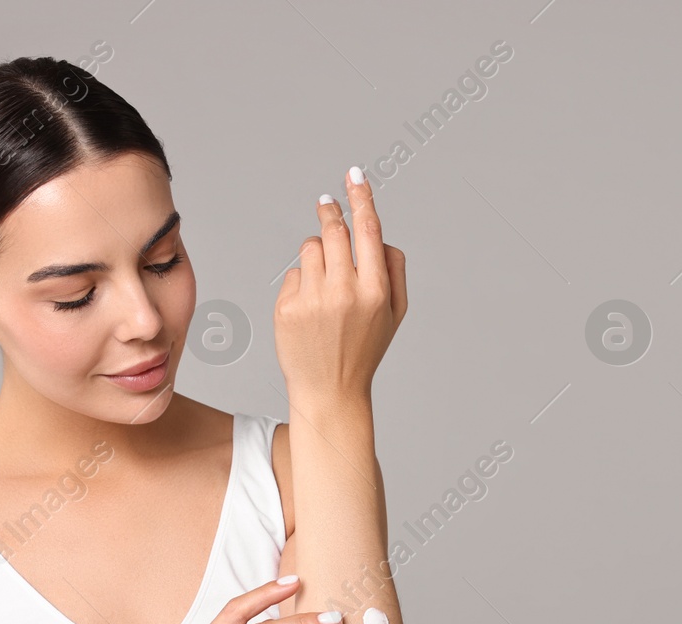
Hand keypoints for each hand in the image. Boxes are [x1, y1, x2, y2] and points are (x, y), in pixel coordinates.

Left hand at [274, 167, 408, 404]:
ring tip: (325, 283)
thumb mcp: (394, 314)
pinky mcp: (287, 308)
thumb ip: (394, 270)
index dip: (361, 198)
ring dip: (317, 254)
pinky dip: (302, 283)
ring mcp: (313, 299)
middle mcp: (344, 292)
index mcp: (375, 291)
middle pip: (335, 231)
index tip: (354, 176)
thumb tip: (379, 234)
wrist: (330, 390)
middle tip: (327, 202)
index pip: (368, 230)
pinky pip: (294, 274)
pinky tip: (309, 309)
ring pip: (310, 248)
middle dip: (331, 211)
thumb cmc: (364, 348)